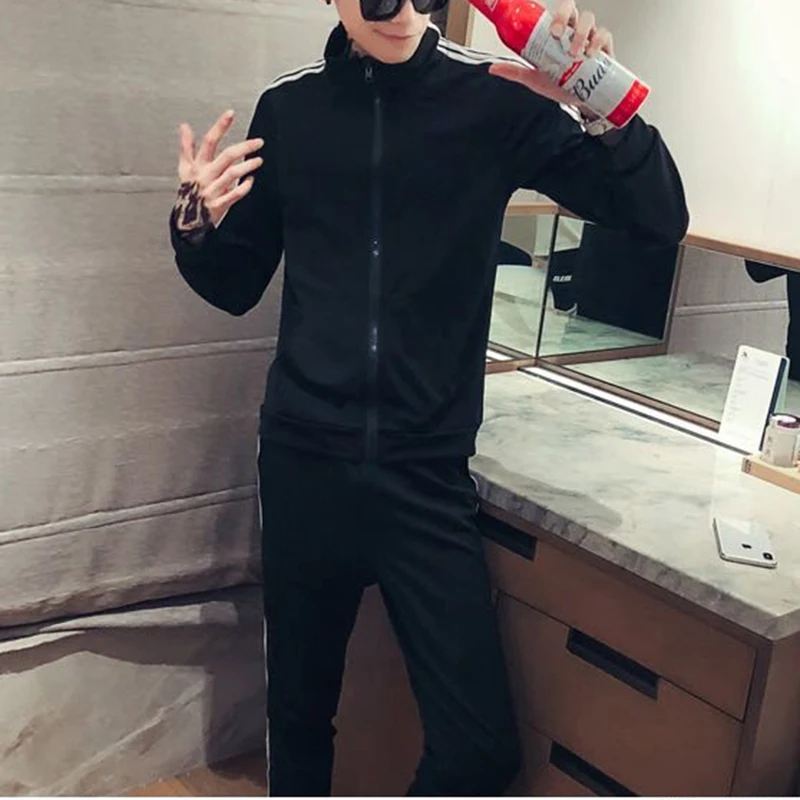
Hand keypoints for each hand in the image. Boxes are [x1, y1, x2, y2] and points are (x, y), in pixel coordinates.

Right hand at [174, 110, 264, 230]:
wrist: (188, 220)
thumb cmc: (189, 192)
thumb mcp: (184, 168)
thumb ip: (186, 147)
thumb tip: (184, 126)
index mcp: (198, 165)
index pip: (209, 141)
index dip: (219, 127)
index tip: (230, 114)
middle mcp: (206, 176)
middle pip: (226, 156)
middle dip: (244, 147)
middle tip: (258, 142)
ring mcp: (213, 190)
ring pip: (232, 174)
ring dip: (247, 166)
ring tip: (259, 160)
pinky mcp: (219, 204)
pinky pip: (234, 194)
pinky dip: (244, 187)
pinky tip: (251, 180)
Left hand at [488, 0, 613, 109]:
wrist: (579, 102)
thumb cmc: (560, 85)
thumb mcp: (535, 78)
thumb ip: (515, 72)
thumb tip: (492, 68)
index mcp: (559, 33)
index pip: (558, 14)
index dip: (555, 16)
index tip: (550, 31)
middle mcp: (574, 31)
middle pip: (573, 11)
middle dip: (565, 18)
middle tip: (558, 35)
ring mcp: (590, 37)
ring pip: (588, 21)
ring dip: (581, 34)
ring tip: (575, 53)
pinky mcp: (605, 47)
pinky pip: (604, 35)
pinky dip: (598, 42)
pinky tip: (591, 53)